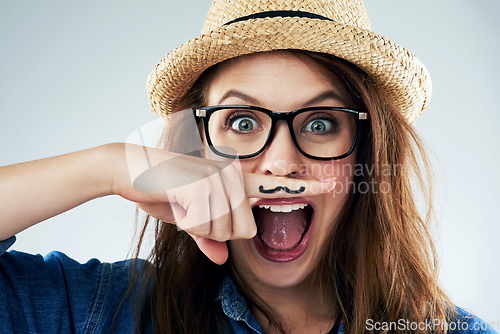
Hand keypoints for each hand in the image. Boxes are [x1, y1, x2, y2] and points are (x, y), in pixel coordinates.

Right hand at [112, 144, 335, 263]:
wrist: (132, 169)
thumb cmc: (164, 190)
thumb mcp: (190, 218)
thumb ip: (210, 238)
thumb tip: (222, 260)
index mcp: (234, 179)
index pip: (272, 185)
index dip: (301, 187)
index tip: (327, 186)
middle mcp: (232, 177)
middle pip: (244, 230)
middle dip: (218, 233)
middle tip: (196, 212)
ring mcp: (219, 180)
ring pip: (224, 231)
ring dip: (201, 229)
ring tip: (186, 205)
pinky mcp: (202, 187)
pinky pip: (205, 228)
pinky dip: (189, 225)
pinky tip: (179, 204)